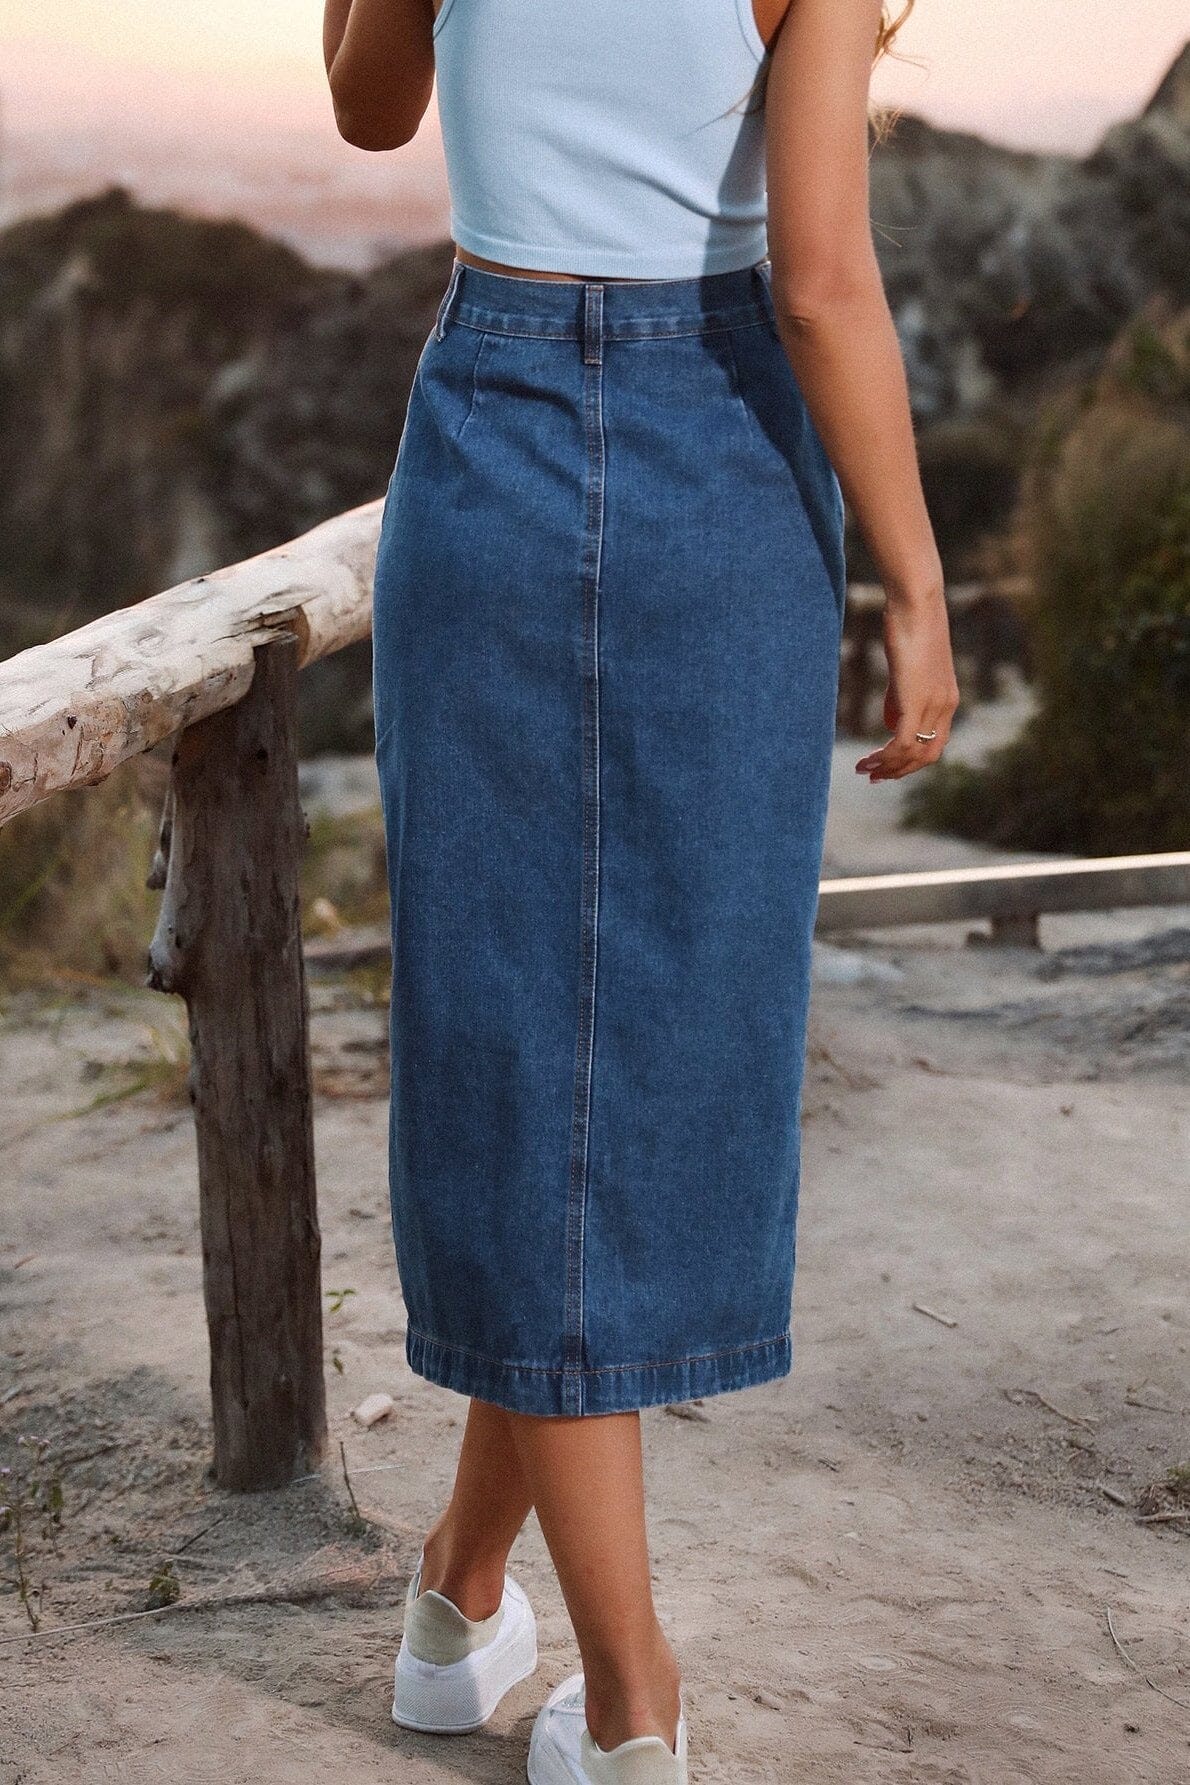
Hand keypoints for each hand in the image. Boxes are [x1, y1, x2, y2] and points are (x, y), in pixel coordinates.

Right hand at [855, 592, 959, 782]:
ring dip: (888, 766)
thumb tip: (890, 722)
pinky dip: (886, 756)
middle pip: (928, 755)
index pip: (934, 743)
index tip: (886, 766)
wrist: (916, 602)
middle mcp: (946, 706)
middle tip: (874, 776)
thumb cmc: (908, 626)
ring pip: (914, 753)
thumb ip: (900, 697)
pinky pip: (902, 741)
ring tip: (864, 769)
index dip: (911, 761)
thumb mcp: (906, 669)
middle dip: (900, 771)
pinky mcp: (915, 700)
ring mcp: (933, 704)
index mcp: (947, 699)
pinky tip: (868, 759)